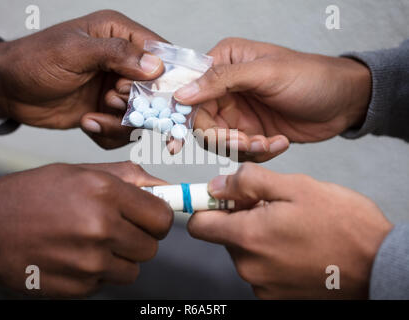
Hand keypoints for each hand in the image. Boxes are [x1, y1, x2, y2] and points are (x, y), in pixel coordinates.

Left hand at [0, 10, 164, 148]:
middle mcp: (124, 62)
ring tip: (92, 117)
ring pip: (143, 115)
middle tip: (111, 102)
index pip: (161, 53)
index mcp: (120, 35)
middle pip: (157, 90)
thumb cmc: (34, 61)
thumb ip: (115, 54)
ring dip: (120, 123)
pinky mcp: (108, 111)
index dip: (170, 76)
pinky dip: (108, 133)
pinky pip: (124, 130)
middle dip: (140, 105)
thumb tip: (155, 66)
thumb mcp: (73, 52)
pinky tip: (87, 123)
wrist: (8, 91)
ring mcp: (117, 88)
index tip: (168, 99)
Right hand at [0, 161, 172, 297]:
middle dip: (139, 238)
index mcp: (105, 192)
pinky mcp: (77, 287)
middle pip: (151, 247)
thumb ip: (128, 178)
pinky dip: (97, 272)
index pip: (162, 217)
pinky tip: (75, 256)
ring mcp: (89, 262)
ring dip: (119, 258)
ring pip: (132, 269)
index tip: (151, 218)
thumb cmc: (32, 195)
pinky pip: (106, 282)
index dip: (159, 218)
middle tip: (117, 229)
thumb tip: (164, 188)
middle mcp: (100, 228)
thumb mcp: (80, 171)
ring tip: (92, 242)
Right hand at [174, 38, 370, 161]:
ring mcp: (238, 114)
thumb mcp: (266, 72)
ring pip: (220, 142)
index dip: (183, 116)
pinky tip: (280, 142)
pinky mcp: (251, 133)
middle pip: (202, 123)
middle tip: (245, 143)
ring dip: (244, 148)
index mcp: (224, 63)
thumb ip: (221, 80)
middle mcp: (226, 89)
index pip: (190, 92)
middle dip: (223, 139)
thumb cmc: (311, 76)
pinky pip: (241, 152)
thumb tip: (182, 93)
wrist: (345, 101)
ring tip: (270, 142)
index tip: (176, 142)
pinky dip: (259, 153)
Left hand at [188, 163, 391, 298]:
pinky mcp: (275, 296)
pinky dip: (271, 254)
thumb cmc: (343, 224)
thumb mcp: (295, 187)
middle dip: (240, 217)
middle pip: (224, 235)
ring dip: (258, 235)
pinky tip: (296, 245)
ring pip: (244, 251)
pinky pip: (260, 268)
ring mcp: (263, 285)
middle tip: (273, 207)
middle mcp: (249, 267)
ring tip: (291, 226)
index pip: (199, 224)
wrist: (380, 264)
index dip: (205, 205)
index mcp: (249, 237)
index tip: (219, 197)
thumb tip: (217, 185)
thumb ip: (248, 183)